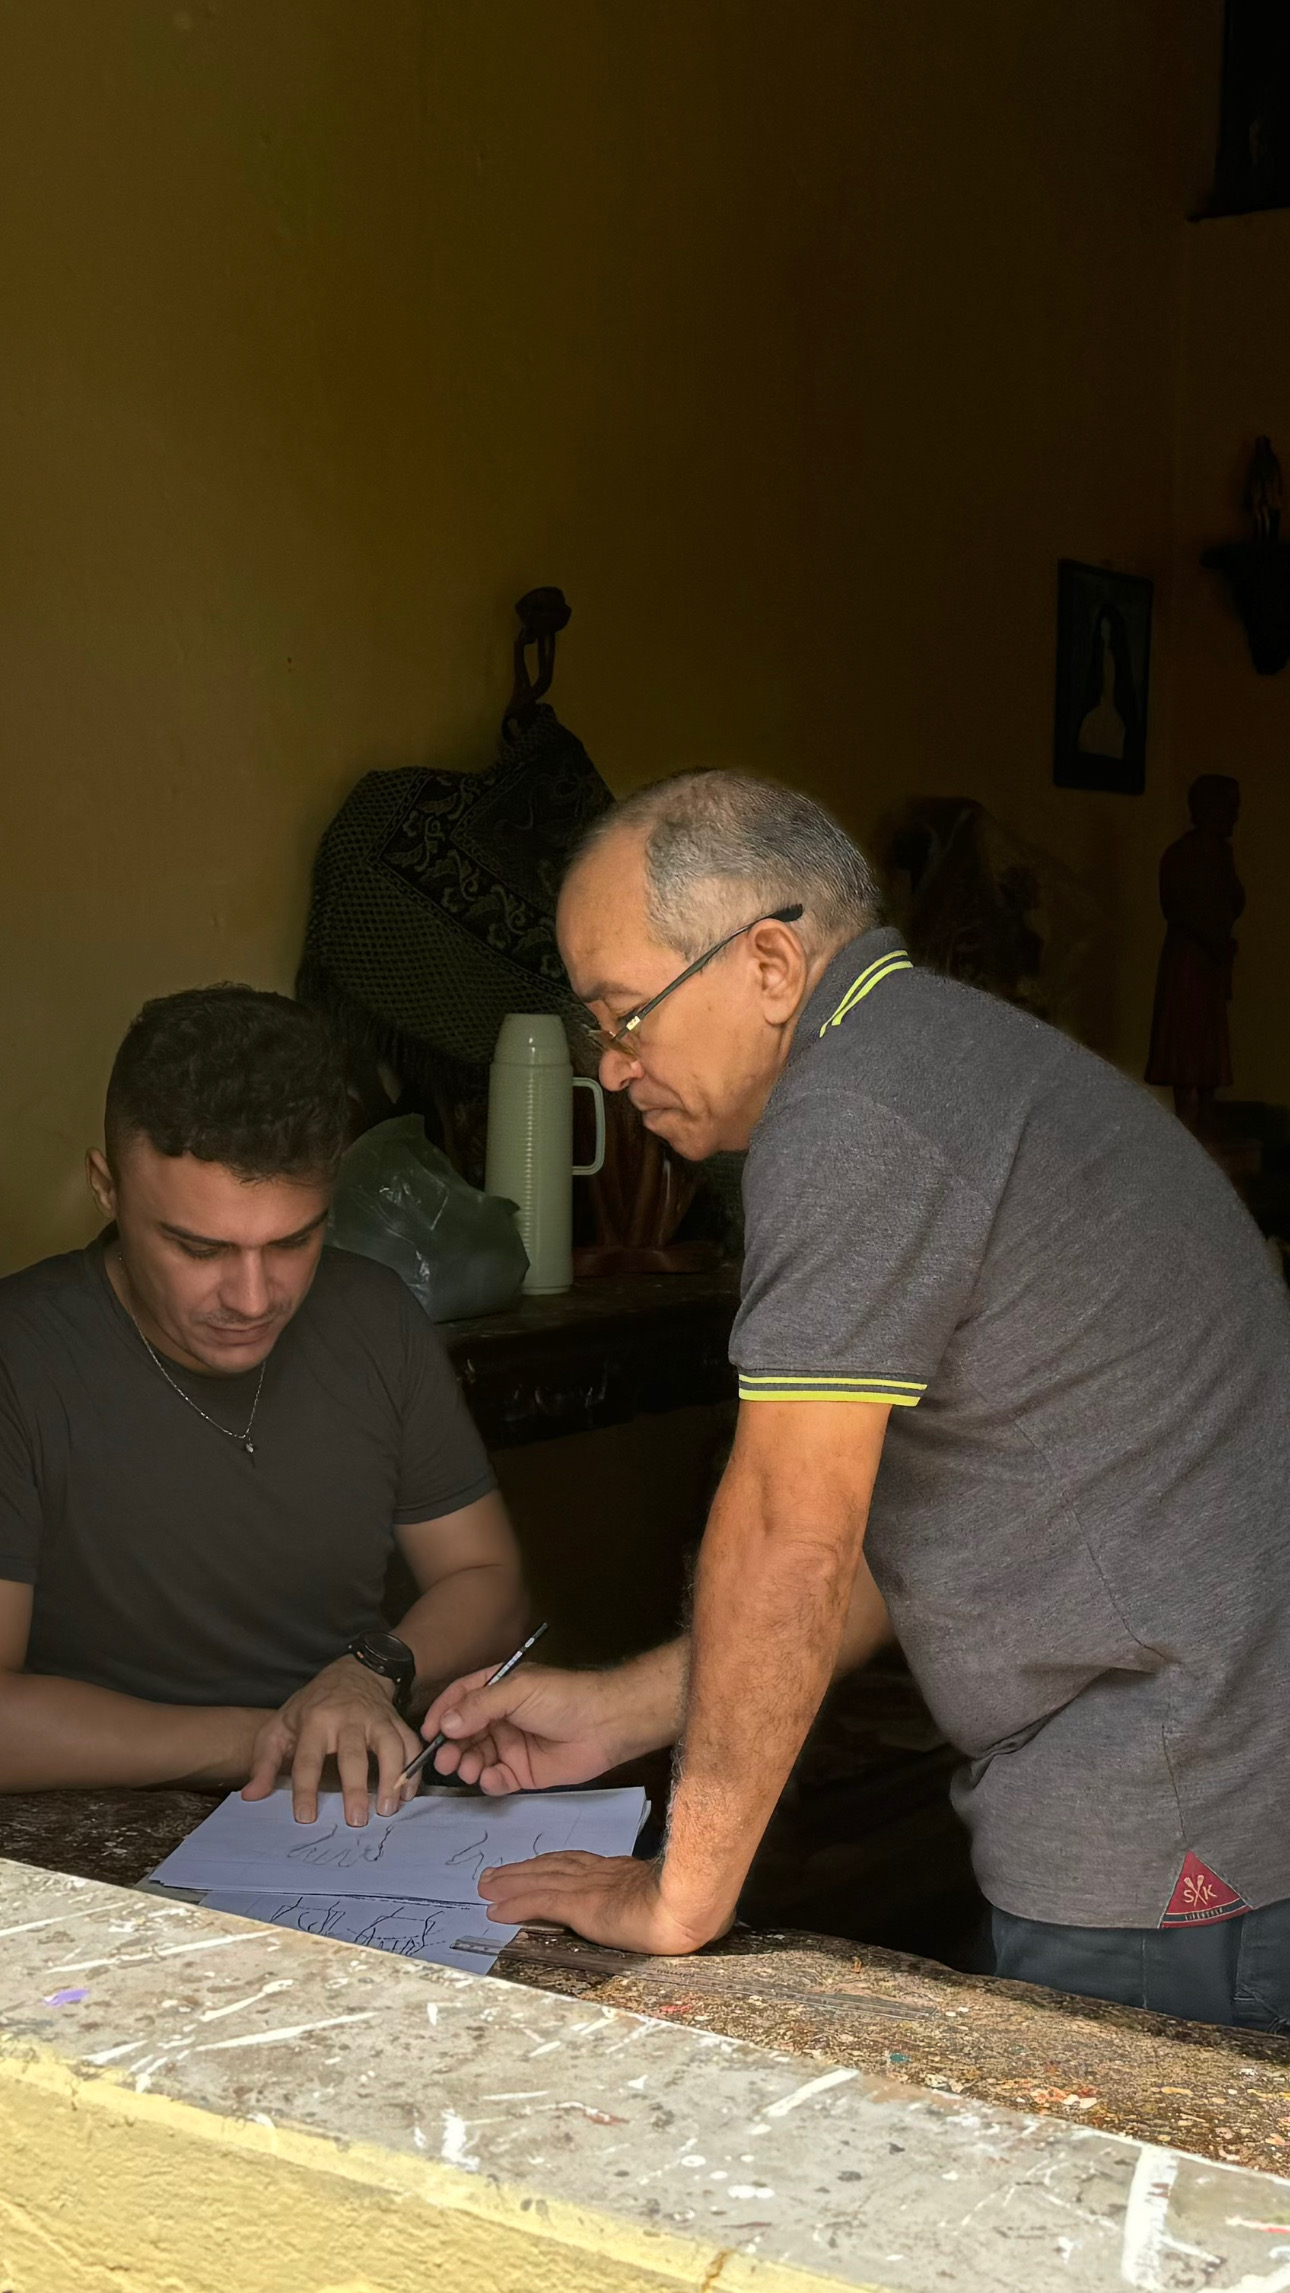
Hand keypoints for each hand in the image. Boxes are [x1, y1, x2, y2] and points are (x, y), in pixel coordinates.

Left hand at [241, 1656, 422, 1824]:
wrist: (353, 1672)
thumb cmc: (313, 1705)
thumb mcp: (280, 1726)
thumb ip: (264, 1762)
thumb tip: (252, 1796)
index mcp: (315, 1721)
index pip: (308, 1759)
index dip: (305, 1789)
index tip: (305, 1817)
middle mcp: (348, 1719)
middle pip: (353, 1755)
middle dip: (356, 1788)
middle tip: (357, 1820)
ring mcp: (376, 1719)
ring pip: (390, 1746)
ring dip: (392, 1778)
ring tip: (390, 1808)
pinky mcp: (396, 1721)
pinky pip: (411, 1744)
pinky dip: (413, 1768)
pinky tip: (408, 1793)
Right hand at [419, 1663, 628, 1793]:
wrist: (603, 1725)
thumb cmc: (562, 1698)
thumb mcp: (517, 1691)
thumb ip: (479, 1707)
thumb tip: (446, 1724)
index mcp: (498, 1690)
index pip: (460, 1699)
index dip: (442, 1714)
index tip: (427, 1733)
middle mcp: (500, 1717)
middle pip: (463, 1733)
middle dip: (451, 1747)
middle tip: (444, 1760)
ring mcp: (511, 1746)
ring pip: (476, 1758)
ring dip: (466, 1764)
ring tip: (467, 1769)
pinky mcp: (523, 1772)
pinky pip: (497, 1779)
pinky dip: (489, 1781)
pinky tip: (491, 1779)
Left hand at [479, 1851, 727, 1953]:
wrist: (687, 1906)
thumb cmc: (686, 1904)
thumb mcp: (665, 1895)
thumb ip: (650, 1897)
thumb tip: (654, 1910)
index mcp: (617, 1873)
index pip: (575, 1864)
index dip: (548, 1866)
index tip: (531, 1867)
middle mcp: (598, 1874)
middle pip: (550, 1867)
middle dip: (521, 1871)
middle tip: (494, 1875)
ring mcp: (588, 1887)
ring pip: (539, 1880)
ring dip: (509, 1883)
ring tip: (486, 1887)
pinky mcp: (581, 1904)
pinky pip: (540, 1902)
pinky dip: (515, 1903)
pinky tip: (496, 1909)